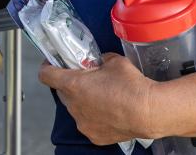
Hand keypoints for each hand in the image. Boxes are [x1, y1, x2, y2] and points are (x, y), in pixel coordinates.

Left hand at [38, 53, 156, 144]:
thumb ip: (100, 59)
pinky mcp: (94, 136)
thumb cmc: (131, 85)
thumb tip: (100, 61)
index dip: (47, 67)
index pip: (46, 75)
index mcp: (73, 85)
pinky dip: (95, 116)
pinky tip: (110, 111)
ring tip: (103, 97)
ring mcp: (82, 123)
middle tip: (88, 79)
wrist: (149, 112)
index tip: (53, 63)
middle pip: (63, 92)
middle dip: (72, 84)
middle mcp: (73, 106)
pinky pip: (88, 123)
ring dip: (83, 101)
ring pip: (76, 109)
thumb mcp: (114, 61)